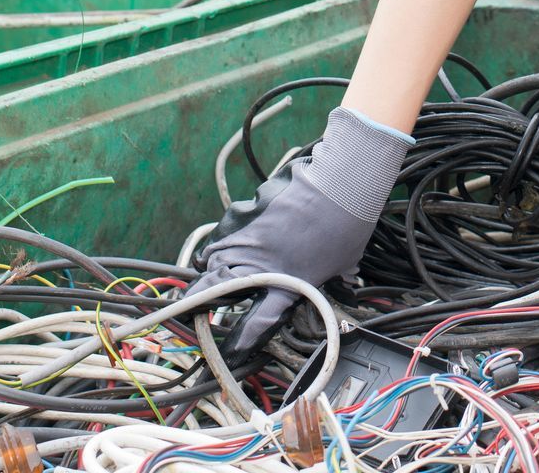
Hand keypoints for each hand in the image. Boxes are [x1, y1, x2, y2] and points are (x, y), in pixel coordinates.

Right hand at [187, 107, 410, 356]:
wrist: (339, 183)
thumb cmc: (348, 225)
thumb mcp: (345, 263)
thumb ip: (337, 279)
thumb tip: (347, 286)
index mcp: (287, 284)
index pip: (256, 323)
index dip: (240, 343)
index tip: (231, 353)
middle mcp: (261, 264)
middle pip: (214, 290)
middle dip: (198, 304)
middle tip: (190, 313)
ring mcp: (248, 236)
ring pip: (214, 260)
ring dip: (209, 273)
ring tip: (205, 281)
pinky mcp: (246, 212)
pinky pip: (225, 232)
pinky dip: (224, 241)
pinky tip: (229, 244)